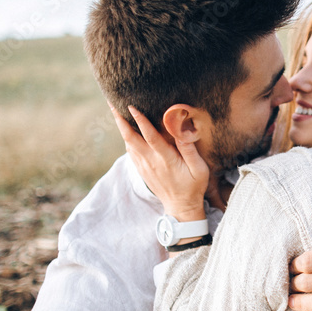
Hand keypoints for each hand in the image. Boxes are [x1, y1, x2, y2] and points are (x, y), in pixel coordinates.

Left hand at [110, 104, 208, 219]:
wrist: (181, 207)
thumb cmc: (193, 186)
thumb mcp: (199, 169)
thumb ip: (189, 149)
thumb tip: (181, 130)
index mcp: (166, 159)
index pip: (150, 136)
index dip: (140, 120)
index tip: (131, 106)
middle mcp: (151, 162)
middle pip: (130, 138)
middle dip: (120, 120)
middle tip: (112, 103)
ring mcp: (144, 166)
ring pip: (128, 144)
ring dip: (121, 128)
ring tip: (116, 112)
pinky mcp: (142, 170)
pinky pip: (130, 152)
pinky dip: (126, 138)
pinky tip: (126, 130)